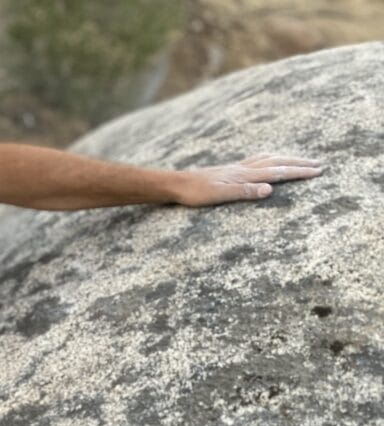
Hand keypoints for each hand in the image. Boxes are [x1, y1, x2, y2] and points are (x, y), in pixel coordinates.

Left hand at [176, 154, 322, 206]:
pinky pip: (256, 160)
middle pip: (277, 162)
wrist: (177, 184)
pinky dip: (269, 158)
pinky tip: (267, 160)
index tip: (318, 171)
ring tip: (300, 159)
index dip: (298, 172)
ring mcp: (237, 168)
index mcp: (244, 176)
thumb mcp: (220, 196)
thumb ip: (245, 192)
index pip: (278, 172)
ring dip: (286, 159)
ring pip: (268, 159)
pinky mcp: (230, 170)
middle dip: (298, 163)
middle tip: (318, 164)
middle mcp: (243, 169)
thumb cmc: (196, 194)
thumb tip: (270, 189)